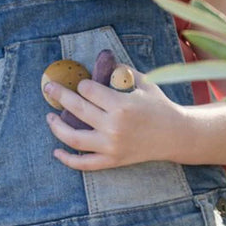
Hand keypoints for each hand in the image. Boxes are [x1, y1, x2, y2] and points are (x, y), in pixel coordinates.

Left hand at [44, 69, 182, 169]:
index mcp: (121, 105)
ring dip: (56, 126)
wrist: (176, 135)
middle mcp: (114, 126)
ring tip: (49, 116)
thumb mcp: (146, 83)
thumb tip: (104, 61)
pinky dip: (68, 159)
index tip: (82, 84)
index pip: (88, 91)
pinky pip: (84, 163)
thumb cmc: (160, 106)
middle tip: (49, 88)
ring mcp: (111, 146)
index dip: (82, 85)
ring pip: (73, 138)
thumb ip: (124, 72)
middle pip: (76, 109)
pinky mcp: (112, 160)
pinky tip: (56, 151)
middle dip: (59, 95)